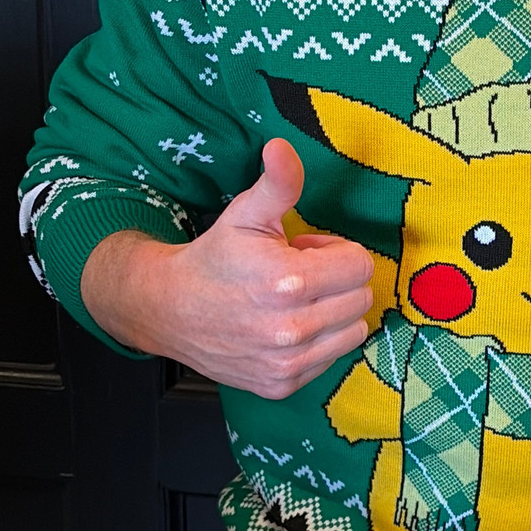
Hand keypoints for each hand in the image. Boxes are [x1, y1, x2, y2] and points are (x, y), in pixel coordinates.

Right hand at [82, 138, 373, 398]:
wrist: (168, 311)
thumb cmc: (215, 258)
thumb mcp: (245, 214)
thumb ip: (277, 183)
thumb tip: (282, 146)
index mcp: (289, 282)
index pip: (360, 264)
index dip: (336, 252)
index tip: (306, 251)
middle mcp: (292, 328)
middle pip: (361, 297)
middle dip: (337, 280)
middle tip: (300, 275)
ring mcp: (289, 362)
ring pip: (354, 330)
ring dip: (334, 312)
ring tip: (296, 301)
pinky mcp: (283, 383)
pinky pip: (332, 358)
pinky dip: (319, 342)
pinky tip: (287, 327)